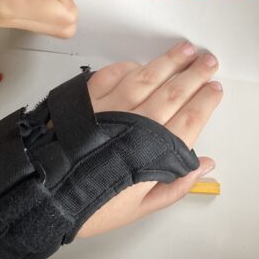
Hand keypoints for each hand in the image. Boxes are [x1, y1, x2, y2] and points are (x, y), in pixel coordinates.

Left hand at [77, 42, 222, 237]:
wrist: (43, 193)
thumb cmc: (90, 207)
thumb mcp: (139, 208)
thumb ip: (175, 186)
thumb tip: (204, 165)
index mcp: (155, 151)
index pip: (190, 119)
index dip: (205, 102)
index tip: (215, 89)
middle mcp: (138, 122)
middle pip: (174, 92)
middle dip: (195, 74)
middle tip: (209, 61)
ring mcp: (112, 105)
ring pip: (148, 76)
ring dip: (169, 62)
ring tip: (186, 49)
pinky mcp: (88, 97)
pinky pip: (114, 73)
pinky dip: (130, 66)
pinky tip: (142, 63)